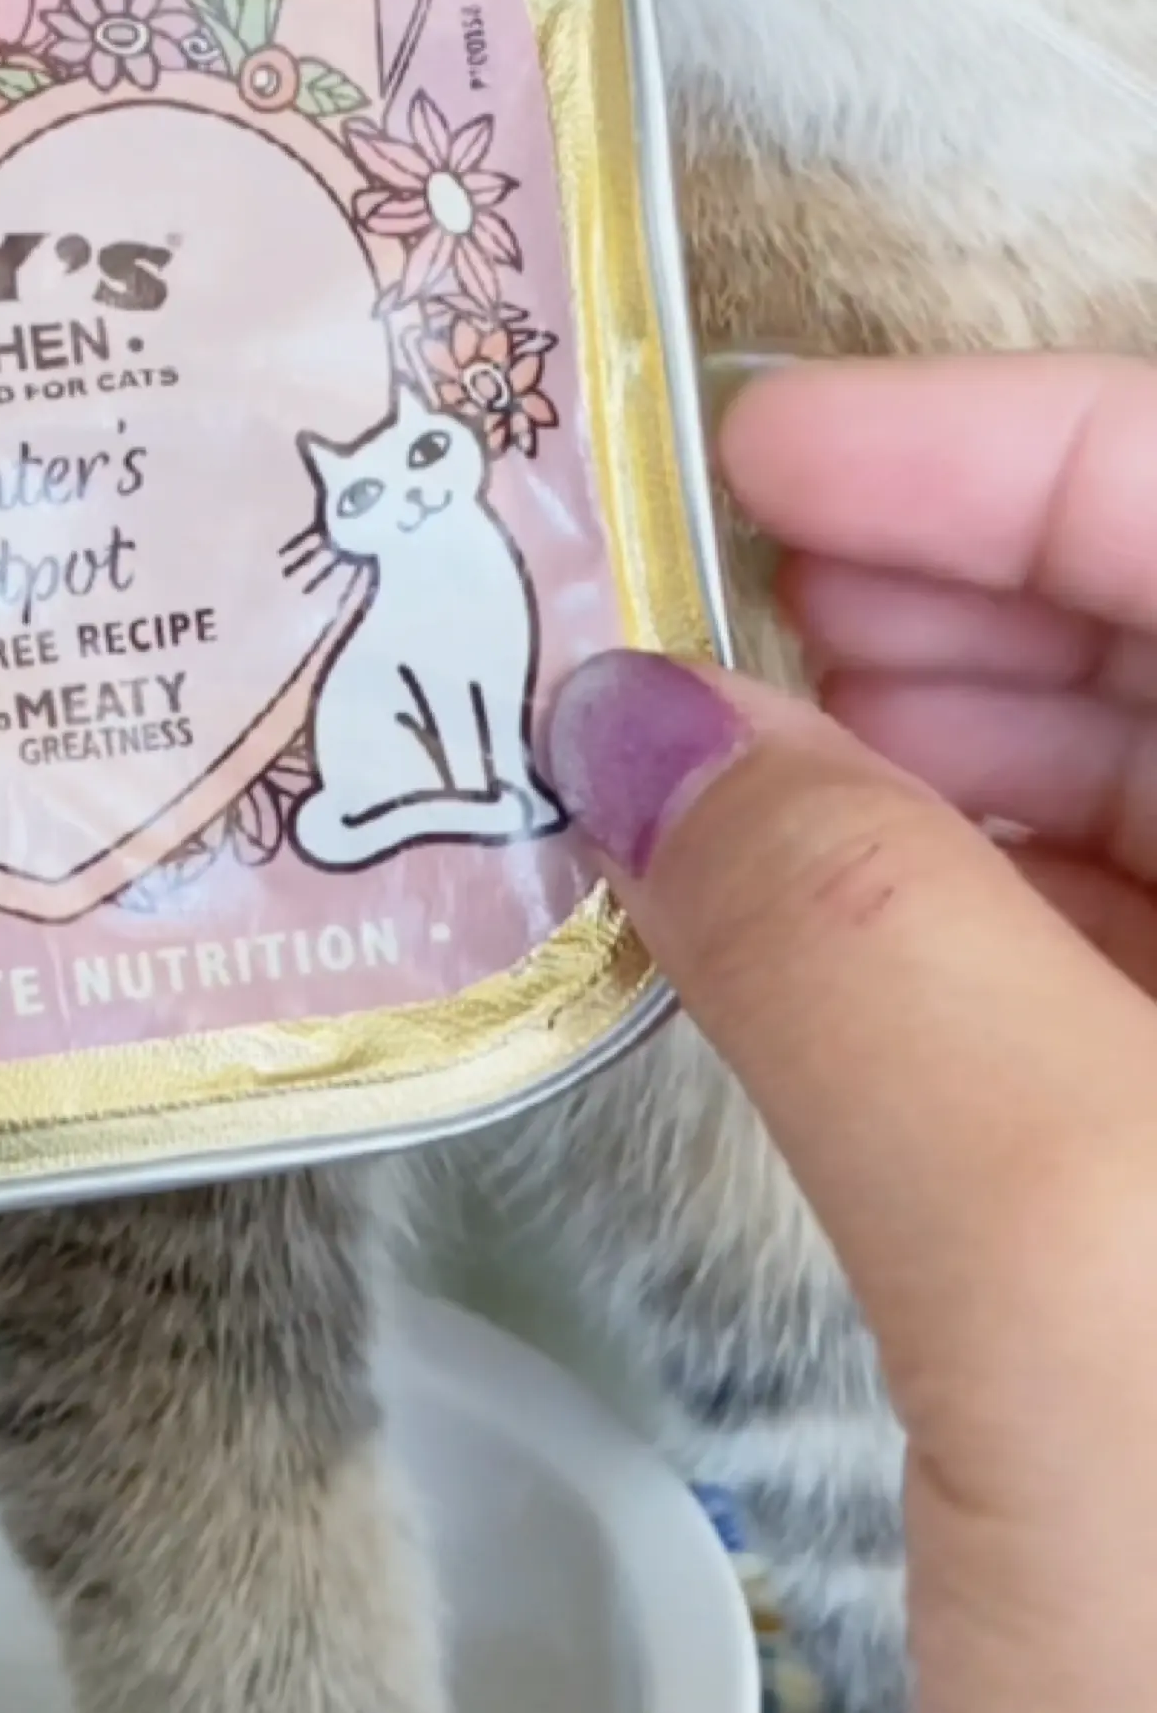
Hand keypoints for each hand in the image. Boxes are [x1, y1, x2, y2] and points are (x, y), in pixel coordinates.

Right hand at [548, 355, 1156, 1712]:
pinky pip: (1128, 1000)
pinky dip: (959, 935)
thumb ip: (859, 948)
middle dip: (944, 612)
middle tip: (682, 635)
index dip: (1020, 454)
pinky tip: (796, 937)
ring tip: (702, 772)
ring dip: (930, 772)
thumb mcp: (1094, 1290)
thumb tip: (635, 723)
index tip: (750, 456)